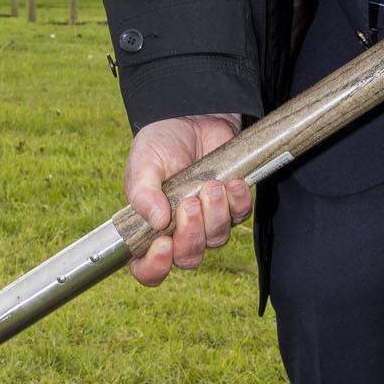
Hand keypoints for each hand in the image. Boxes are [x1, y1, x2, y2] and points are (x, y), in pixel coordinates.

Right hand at [122, 113, 252, 284]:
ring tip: (211, 184)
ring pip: (216, 240)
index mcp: (149, 227)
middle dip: (192, 235)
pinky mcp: (231, 206)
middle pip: (188, 258)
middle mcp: (178, 230)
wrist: (192, 116)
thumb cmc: (161, 142)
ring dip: (215, 215)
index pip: (147, 268)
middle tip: (190, 204)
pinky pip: (240, 217)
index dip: (154, 267)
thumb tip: (157, 221)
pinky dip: (237, 202)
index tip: (163, 245)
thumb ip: (142, 192)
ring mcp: (207, 221)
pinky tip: (232, 183)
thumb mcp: (143, 162)